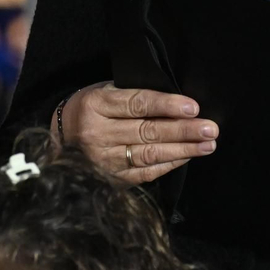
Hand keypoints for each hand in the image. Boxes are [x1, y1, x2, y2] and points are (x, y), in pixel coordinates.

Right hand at [60, 82, 217, 184]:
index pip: (137, 104)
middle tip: (210, 129)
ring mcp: (103, 160)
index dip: (167, 106)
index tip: (193, 108)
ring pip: (149, 155)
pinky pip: (145, 172)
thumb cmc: (91, 108)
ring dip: (183, 150)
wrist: (58, 138)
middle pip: (147, 131)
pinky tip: (187, 157)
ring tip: (207, 144)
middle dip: (183, 131)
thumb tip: (177, 104)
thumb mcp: (104, 91)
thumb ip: (134, 96)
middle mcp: (97, 134)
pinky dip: (169, 164)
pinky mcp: (110, 178)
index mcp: (95, 105)